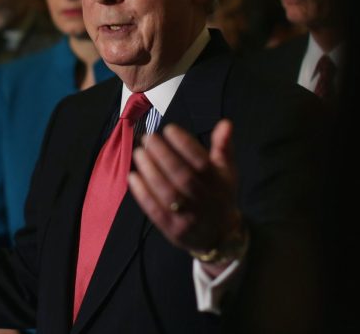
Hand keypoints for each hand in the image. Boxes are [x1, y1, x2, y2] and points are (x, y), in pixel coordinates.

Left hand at [128, 120, 242, 267]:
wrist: (219, 235)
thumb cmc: (218, 194)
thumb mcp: (226, 171)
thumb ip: (223, 147)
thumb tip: (226, 123)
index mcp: (219, 183)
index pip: (201, 162)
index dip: (185, 144)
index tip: (169, 129)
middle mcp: (205, 200)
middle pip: (182, 176)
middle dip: (163, 155)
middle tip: (148, 138)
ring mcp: (189, 217)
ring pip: (167, 193)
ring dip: (150, 171)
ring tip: (138, 153)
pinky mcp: (173, 230)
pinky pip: (155, 211)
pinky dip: (142, 194)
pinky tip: (132, 176)